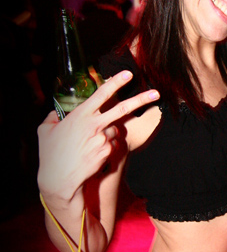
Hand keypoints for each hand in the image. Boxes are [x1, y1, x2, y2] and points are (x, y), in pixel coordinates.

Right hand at [37, 70, 158, 201]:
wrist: (59, 178)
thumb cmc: (50, 154)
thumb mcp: (45, 130)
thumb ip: (53, 117)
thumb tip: (56, 112)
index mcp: (80, 115)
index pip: (101, 93)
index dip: (116, 82)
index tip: (128, 73)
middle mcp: (94, 124)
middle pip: (123, 108)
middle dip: (141, 99)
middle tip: (156, 92)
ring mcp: (103, 139)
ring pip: (114, 129)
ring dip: (108, 132)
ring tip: (89, 144)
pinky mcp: (108, 151)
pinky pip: (113, 144)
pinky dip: (106, 145)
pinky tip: (92, 153)